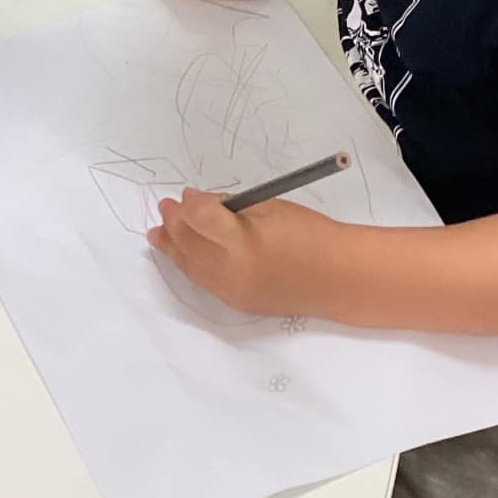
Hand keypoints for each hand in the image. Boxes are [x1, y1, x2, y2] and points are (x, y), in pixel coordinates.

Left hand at [148, 190, 338, 316]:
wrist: (338, 278)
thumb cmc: (310, 234)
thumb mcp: (271, 208)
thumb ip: (232, 207)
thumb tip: (202, 205)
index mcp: (243, 241)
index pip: (200, 218)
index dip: (189, 204)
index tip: (187, 194)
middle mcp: (232, 269)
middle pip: (189, 244)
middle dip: (174, 223)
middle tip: (165, 207)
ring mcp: (232, 291)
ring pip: (190, 267)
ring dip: (173, 247)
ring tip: (158, 233)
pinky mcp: (236, 303)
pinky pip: (204, 281)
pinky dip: (191, 264)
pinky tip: (183, 254)